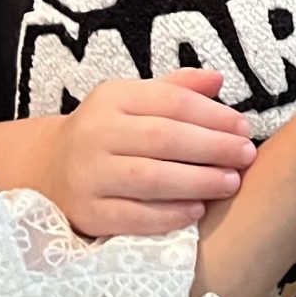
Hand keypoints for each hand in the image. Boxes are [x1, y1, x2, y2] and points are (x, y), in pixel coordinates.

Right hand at [46, 70, 255, 236]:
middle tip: (246, 156)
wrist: (49, 171)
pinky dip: (169, 215)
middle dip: (212, 147)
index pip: (170, 102)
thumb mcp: (135, 102)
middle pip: (163, 138)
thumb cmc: (110, 134)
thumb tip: (217, 79)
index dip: (213, 115)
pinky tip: (197, 211)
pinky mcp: (87, 213)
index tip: (244, 128)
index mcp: (111, 98)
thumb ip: (176, 90)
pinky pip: (133, 217)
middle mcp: (95, 133)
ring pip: (150, 178)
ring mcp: (87, 175)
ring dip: (197, 181)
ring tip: (231, 183)